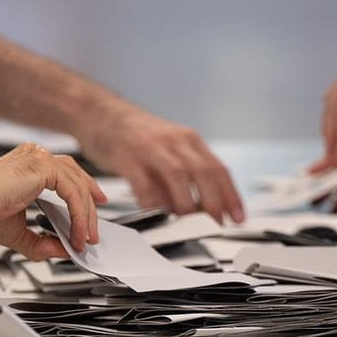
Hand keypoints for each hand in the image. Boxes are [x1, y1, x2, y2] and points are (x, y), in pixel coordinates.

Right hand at [0, 145, 106, 259]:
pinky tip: (77, 233)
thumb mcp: (16, 233)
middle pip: (77, 179)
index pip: (65, 177)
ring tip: (85, 239)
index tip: (87, 221)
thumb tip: (61, 250)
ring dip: (86, 216)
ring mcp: (40, 159)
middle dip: (90, 209)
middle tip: (92, 233)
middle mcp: (36, 158)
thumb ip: (40, 242)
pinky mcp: (43, 166)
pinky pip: (73, 191)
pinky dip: (79, 215)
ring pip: (78, 186)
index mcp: (28, 167)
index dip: (81, 199)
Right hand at [81, 112, 244, 222]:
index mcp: (188, 140)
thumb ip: (185, 174)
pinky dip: (152, 200)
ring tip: (187, 222)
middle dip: (213, 202)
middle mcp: (174, 141)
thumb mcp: (168, 147)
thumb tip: (203, 207)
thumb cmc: (135, 135)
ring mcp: (150, 147)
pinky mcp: (127, 157)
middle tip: (215, 224)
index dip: (231, 195)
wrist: (99, 112)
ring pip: (177, 175)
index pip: (218, 169)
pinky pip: (143, 182)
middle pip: (203, 172)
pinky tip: (155, 212)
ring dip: (186, 203)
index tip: (237, 217)